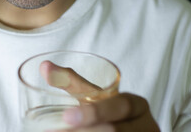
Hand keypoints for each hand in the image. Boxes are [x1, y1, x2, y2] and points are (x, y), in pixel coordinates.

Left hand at [40, 61, 159, 131]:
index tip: (66, 116)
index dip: (95, 112)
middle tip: (53, 131)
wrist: (124, 130)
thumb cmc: (105, 112)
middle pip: (116, 131)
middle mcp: (146, 127)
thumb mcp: (94, 96)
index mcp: (138, 106)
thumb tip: (44, 66)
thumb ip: (71, 81)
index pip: (122, 105)